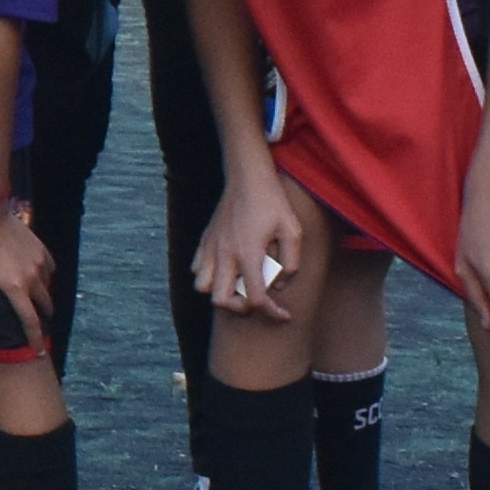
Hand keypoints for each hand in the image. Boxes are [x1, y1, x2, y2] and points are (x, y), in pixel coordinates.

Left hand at [0, 195, 54, 329]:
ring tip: (37, 299)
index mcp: (15, 289)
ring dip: (44, 295)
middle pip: (45, 304)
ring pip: (49, 285)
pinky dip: (46, 275)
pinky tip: (39, 275)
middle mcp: (33, 278)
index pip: (30, 321)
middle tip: (39, 323)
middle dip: (43, 316)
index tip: (39, 351)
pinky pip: (49, 267)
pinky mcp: (40, 248)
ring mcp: (39, 262)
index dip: (35, 339)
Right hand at [193, 169, 304, 323]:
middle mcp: (226, 254)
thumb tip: (278, 285)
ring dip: (220, 291)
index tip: (284, 314)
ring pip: (203, 286)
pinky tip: (227, 269)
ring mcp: (212, 247)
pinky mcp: (206, 240)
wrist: (247, 176)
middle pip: (222, 300)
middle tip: (256, 299)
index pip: (255, 298)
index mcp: (248, 254)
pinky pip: (197, 268)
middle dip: (241, 307)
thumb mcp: (293, 231)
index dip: (272, 312)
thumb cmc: (273, 202)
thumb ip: (291, 263)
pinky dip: (209, 275)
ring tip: (237, 285)